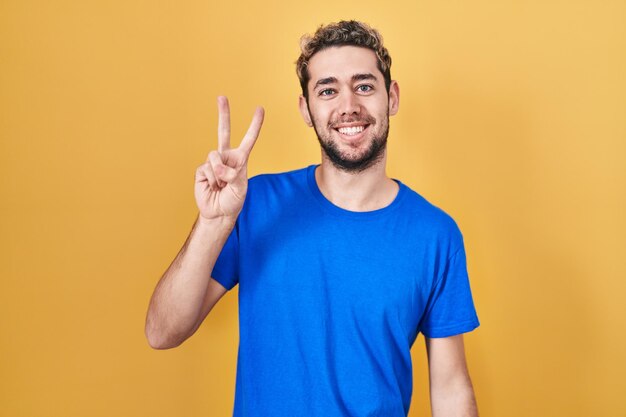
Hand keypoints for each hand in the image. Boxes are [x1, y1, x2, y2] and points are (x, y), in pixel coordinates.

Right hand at [194, 96, 263, 222]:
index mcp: (240, 160)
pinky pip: (206, 169)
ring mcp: (213, 162)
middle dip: (223, 114)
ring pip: (214, 156)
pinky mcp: (201, 170)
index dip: (254, 125)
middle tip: (221, 97)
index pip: (248, 139)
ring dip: (219, 173)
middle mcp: (226, 157)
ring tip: (221, 185)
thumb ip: (233, 174)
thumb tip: (219, 167)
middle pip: (223, 131)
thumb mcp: (240, 188)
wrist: (218, 213)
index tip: (259, 109)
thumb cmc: (233, 201)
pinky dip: (211, 180)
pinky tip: (212, 187)